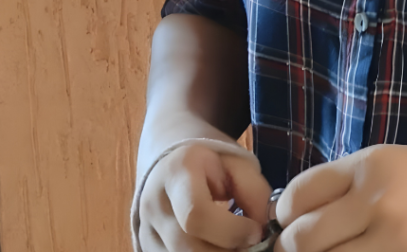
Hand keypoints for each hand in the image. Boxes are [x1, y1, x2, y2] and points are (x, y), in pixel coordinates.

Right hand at [139, 141, 272, 250]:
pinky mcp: (146, 248)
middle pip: (187, 248)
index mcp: (176, 173)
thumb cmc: (210, 163)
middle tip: (248, 244)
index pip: (196, 214)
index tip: (255, 232)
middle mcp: (153, 205)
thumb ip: (254, 193)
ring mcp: (145, 231)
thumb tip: (262, 231)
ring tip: (233, 245)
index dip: (231, 231)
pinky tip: (216, 247)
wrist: (171, 164)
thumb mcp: (237, 164)